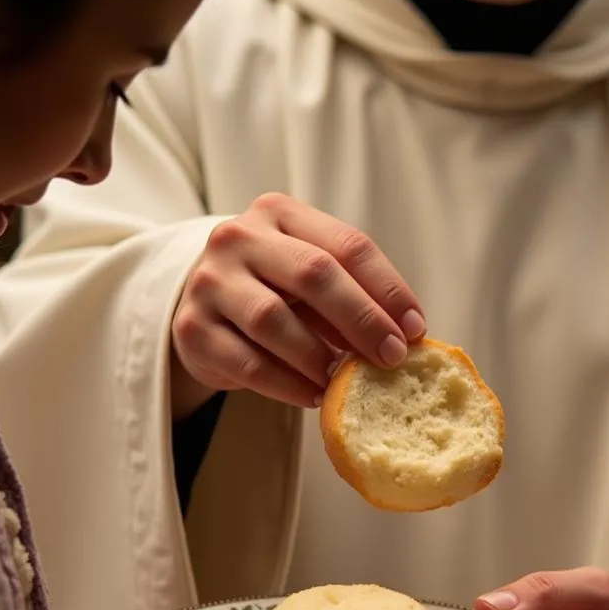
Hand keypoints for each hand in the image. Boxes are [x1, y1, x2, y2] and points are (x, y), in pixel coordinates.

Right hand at [170, 192, 426, 418]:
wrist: (200, 307)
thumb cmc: (272, 289)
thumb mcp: (309, 276)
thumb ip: (350, 292)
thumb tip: (407, 334)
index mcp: (279, 213)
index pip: (347, 245)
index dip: (388, 289)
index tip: (416, 329)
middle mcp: (239, 238)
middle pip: (313, 274)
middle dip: (362, 320)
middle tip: (392, 358)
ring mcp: (210, 282)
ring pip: (274, 319)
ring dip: (320, 357)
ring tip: (347, 382)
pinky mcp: (192, 329)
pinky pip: (248, 362)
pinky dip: (288, 384)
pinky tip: (314, 396)